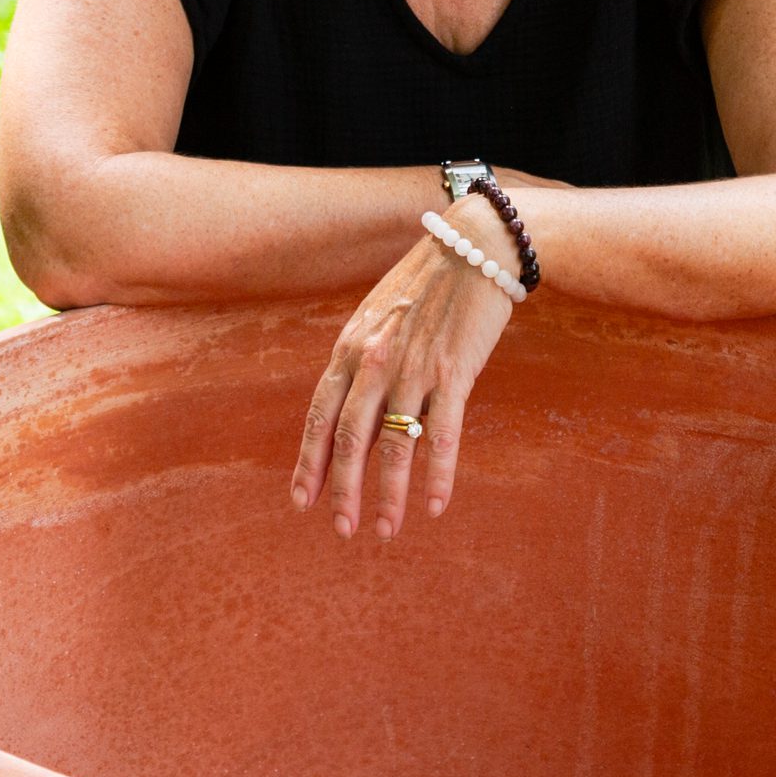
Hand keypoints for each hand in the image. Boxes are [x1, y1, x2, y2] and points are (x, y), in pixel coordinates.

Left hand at [291, 194, 516, 538]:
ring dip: (388, 494)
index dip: (309, 461)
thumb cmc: (428, 282)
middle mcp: (375, 361)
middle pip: (350, 438)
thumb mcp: (378, 316)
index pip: (321, 414)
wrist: (475, 246)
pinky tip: (434, 506)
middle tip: (341, 529)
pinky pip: (442, 434)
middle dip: (342, 489)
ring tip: (385, 530)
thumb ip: (362, 361)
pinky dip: (436, 474)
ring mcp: (413, 368)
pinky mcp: (453, 372)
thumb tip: (354, 409)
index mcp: (351, 347)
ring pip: (394, 444)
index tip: (300, 500)